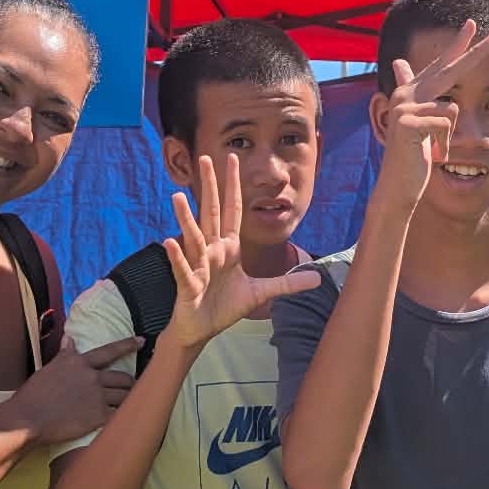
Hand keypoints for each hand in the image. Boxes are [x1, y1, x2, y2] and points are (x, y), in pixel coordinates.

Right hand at [9, 334, 141, 443]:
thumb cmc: (33, 395)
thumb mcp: (48, 369)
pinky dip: (123, 417)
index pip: (109, 351)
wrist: (27, 418)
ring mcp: (97, 397)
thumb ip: (64, 355)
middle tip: (131, 387)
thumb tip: (70, 338)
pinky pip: (119, 415)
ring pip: (125, 396)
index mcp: (79, 363)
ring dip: (129, 400)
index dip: (128, 345)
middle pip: (123, 377)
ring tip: (130, 404)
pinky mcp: (99, 416)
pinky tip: (125, 421)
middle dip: (129, 382)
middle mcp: (92, 377)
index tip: (142, 341)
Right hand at [162, 153, 321, 351]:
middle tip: (204, 159)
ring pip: (192, 238)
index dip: (233, 185)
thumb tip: (317, 278)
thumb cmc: (224, 307)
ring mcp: (198, 266)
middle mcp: (212, 251)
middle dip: (210, 187)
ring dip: (186, 218)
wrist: (201, 329)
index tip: (232, 159)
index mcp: (228, 247)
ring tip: (177, 197)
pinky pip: (182, 268)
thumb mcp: (261, 293)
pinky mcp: (188, 285)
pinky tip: (170, 241)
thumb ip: (287, 283)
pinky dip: (177, 257)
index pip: (232, 210)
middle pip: (211, 213)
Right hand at [374, 19, 488, 214]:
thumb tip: (400, 67)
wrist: (397, 185)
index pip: (438, 65)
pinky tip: (429, 153)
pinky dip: (443, 143)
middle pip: (449, 71)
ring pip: (452, 109)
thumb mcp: (420, 126)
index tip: (472, 25)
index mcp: (411, 94)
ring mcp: (405, 107)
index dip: (456, 45)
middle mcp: (405, 95)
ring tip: (431, 148)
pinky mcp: (408, 122)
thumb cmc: (413, 158)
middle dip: (474, 54)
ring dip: (449, 135)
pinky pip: (446, 125)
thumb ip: (421, 99)